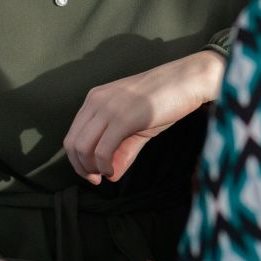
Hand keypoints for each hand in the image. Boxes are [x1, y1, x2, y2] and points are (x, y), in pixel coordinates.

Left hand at [65, 51, 224, 182]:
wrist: (187, 81)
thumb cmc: (165, 99)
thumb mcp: (137, 126)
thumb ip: (122, 149)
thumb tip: (111, 174)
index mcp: (96, 98)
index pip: (73, 134)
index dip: (78, 159)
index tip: (93, 173)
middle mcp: (96, 101)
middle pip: (73, 143)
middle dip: (81, 167)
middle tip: (97, 179)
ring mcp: (108, 108)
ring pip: (83, 148)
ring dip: (91, 169)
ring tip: (106, 174)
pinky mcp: (123, 118)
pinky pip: (102, 150)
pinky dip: (104, 166)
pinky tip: (114, 171)